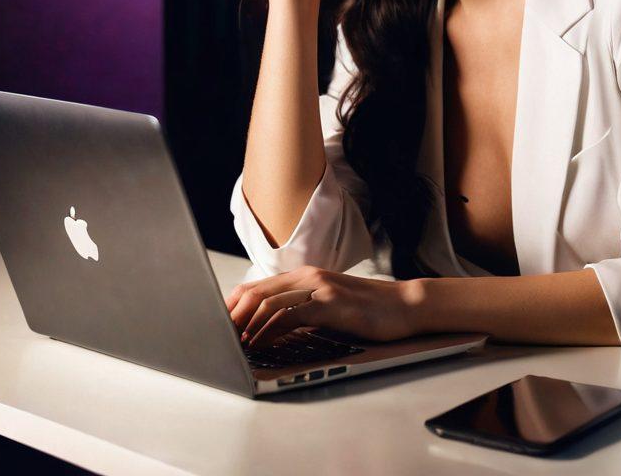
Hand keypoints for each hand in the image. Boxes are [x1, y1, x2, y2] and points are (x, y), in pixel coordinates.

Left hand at [224, 265, 425, 349]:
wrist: (403, 306)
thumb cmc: (365, 310)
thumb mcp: (326, 307)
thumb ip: (300, 310)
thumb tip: (268, 329)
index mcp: (303, 276)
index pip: (257, 287)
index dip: (231, 306)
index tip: (217, 326)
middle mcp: (307, 276)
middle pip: (256, 292)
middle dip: (231, 316)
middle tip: (216, 337)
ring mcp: (318, 287)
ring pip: (269, 302)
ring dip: (246, 325)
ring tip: (232, 344)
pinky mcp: (330, 303)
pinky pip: (290, 314)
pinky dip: (269, 329)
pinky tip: (259, 342)